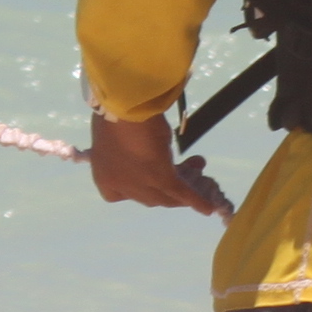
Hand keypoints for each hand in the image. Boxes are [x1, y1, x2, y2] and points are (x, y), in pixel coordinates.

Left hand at [87, 108, 232, 216]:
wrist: (122, 104)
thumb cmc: (117, 113)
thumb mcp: (120, 136)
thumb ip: (132, 153)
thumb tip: (150, 152)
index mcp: (104, 176)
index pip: (121, 195)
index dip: (139, 188)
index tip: (150, 174)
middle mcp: (121, 187)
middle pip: (150, 198)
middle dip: (168, 187)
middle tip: (183, 170)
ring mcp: (141, 186)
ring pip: (167, 197)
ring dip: (185, 189)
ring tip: (198, 171)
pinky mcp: (161, 179)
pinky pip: (182, 193)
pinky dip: (197, 201)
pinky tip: (208, 207)